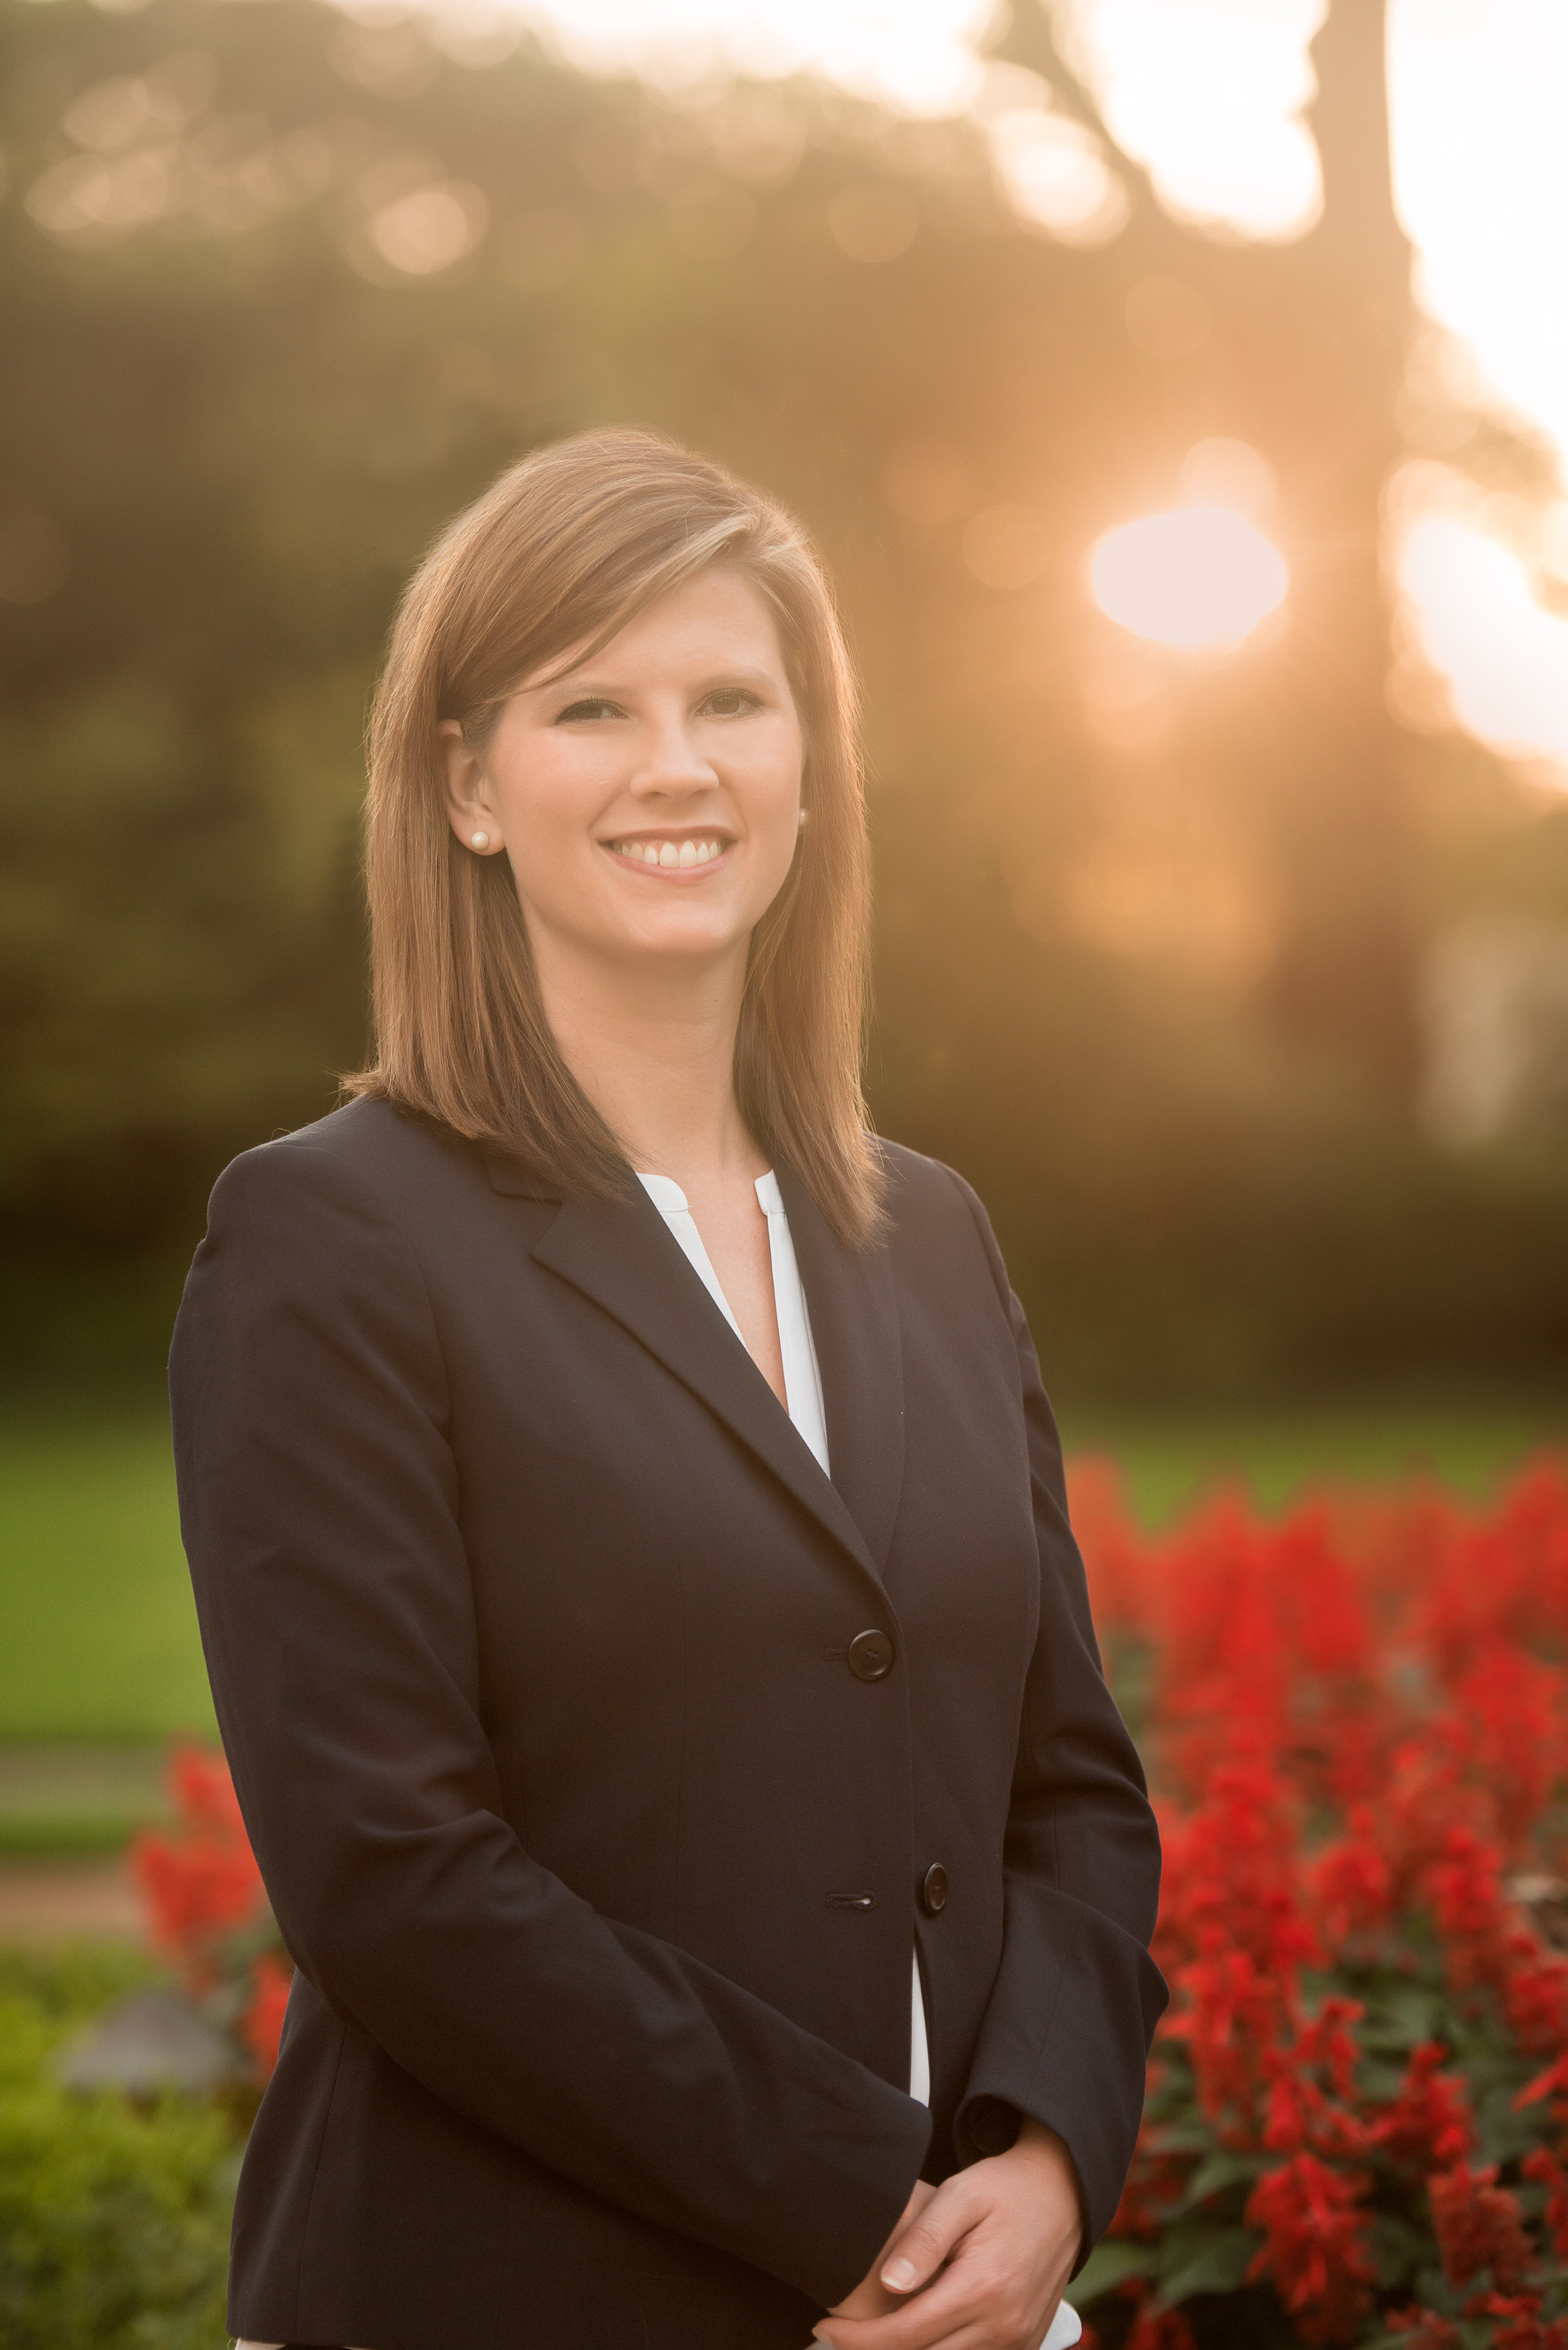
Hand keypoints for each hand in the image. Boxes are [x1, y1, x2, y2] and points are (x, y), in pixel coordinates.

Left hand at [813, 2120, 1082, 2349]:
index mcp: (985, 2286)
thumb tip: (890, 2283)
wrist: (1062, 2192)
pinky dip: (940, 2349)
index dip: (858, 2339)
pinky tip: (916, 2330)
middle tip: (840, 2334)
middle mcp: (1005, 2324)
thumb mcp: (961, 2194)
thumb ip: (925, 2238)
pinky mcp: (1025, 2342)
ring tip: (874, 2330)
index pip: (906, 2334)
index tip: (824, 2325)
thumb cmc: (1005, 2188)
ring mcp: (1018, 2339)